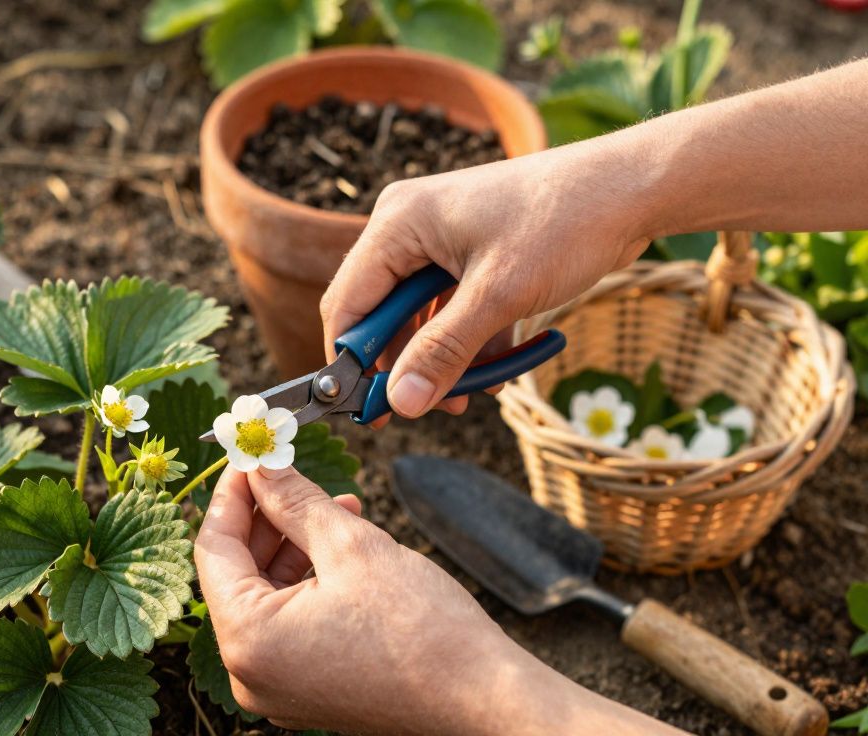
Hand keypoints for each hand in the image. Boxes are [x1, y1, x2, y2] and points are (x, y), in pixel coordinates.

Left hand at [195, 466, 687, 735]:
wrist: (482, 701)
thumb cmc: (423, 632)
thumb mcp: (351, 546)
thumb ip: (294, 501)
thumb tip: (262, 466)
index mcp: (248, 640)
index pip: (213, 549)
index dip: (232, 495)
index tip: (250, 457)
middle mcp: (250, 672)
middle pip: (236, 574)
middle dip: (266, 518)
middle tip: (290, 472)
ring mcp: (277, 685)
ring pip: (264, 595)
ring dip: (291, 545)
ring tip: (333, 506)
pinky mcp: (306, 689)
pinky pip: (288, 623)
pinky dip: (306, 581)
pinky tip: (340, 546)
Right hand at [319, 144, 651, 419]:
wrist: (632, 188)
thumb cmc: (564, 222)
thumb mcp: (499, 295)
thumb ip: (443, 351)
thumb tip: (401, 403)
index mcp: (398, 222)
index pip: (349, 302)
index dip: (353, 359)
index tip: (368, 409)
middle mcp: (410, 227)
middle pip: (382, 312)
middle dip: (405, 363)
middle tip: (423, 408)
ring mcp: (442, 240)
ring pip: (420, 316)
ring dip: (440, 358)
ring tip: (467, 398)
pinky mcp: (473, 254)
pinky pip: (453, 308)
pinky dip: (468, 341)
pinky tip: (494, 373)